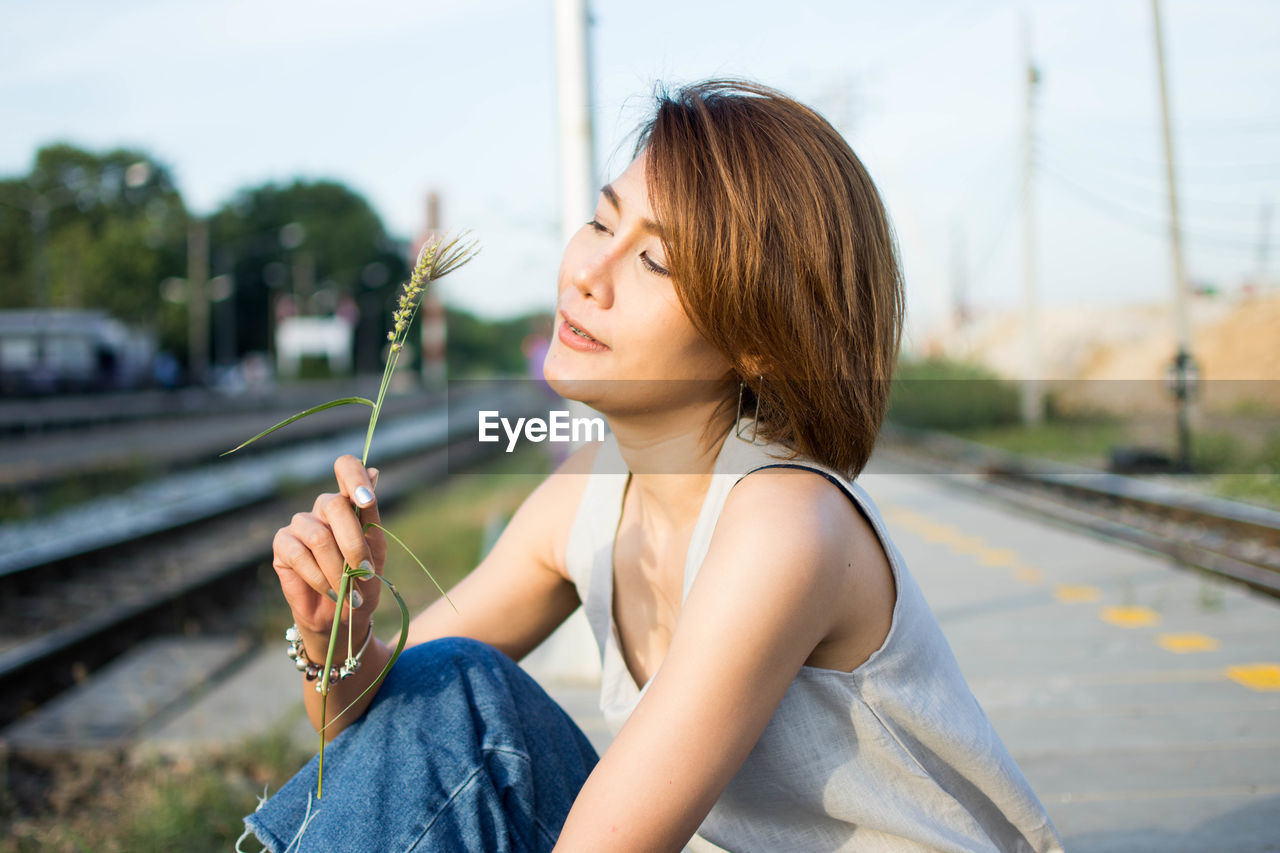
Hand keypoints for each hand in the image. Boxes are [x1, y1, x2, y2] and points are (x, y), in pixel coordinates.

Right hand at [271, 455, 387, 645]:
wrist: (345, 617)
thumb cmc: (363, 580)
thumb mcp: (375, 549)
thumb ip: (370, 513)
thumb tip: (375, 470)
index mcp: (349, 501)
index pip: (346, 467)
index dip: (354, 477)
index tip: (366, 502)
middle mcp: (323, 507)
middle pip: (334, 504)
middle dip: (353, 543)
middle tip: (365, 572)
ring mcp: (300, 524)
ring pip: (319, 535)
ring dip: (338, 568)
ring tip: (348, 591)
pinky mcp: (282, 545)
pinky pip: (299, 554)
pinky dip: (319, 577)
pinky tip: (331, 592)